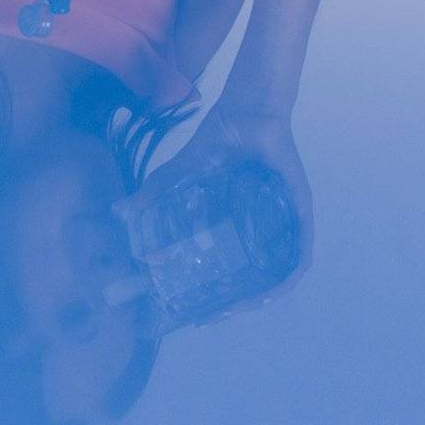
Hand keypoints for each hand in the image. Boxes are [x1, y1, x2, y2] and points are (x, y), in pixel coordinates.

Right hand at [112, 95, 312, 310]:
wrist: (250, 108)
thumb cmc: (223, 136)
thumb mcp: (185, 170)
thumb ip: (157, 190)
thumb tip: (122, 211)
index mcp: (239, 220)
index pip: (232, 265)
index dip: (218, 291)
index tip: (199, 312)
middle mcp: (264, 224)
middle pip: (256, 274)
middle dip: (236, 302)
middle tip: (214, 316)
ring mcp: (284, 217)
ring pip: (280, 268)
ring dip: (264, 293)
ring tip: (241, 307)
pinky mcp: (300, 207)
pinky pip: (301, 247)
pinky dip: (291, 269)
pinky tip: (278, 284)